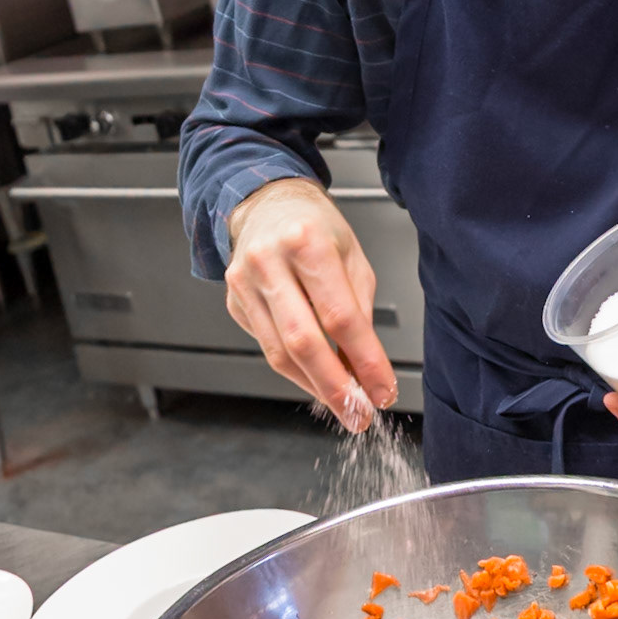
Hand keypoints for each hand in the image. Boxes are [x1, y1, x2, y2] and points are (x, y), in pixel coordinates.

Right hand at [224, 177, 396, 429]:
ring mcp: (244, 283)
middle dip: (336, 388)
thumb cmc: (315, 227)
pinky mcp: (233, 302)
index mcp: (307, 242)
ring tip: (344, 404)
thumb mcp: (352, 255)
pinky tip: (316, 378)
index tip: (384, 390)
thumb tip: (365, 367)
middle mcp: (269, 261)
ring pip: (279, 353)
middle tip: (359, 414)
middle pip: (304, 341)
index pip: (341, 316)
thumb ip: (359, 309)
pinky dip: (295, 369)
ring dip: (315, 386)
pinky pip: (267, 347)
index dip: (365, 361)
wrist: (266, 204)